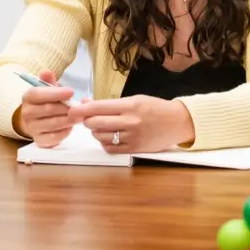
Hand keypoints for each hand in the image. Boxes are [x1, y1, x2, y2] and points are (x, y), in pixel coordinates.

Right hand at [17, 71, 74, 146]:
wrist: (35, 121)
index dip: (55, 93)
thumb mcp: (46, 89)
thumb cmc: (44, 102)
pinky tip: (71, 127)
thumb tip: (47, 72)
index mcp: (27, 98)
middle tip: (80, 107)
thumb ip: (48, 81)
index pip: (38, 94)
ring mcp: (32, 128)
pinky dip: (65, 132)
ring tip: (80, 117)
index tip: (71, 92)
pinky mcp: (39, 140)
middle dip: (66, 108)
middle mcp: (26, 113)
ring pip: (53, 124)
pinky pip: (54, 137)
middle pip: (48, 110)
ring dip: (68, 120)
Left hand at [68, 95, 194, 153]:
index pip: (98, 107)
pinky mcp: (135, 149)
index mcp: (129, 106)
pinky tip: (109, 137)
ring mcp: (132, 137)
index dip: (81, 110)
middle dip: (87, 121)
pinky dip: (105, 143)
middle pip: (96, 123)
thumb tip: (85, 103)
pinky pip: (111, 148)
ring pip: (101, 137)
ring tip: (102, 127)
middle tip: (87, 120)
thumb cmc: (154, 108)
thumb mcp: (133, 99)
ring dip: (96, 132)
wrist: (177, 122)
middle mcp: (130, 121)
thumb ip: (110, 104)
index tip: (71, 111)